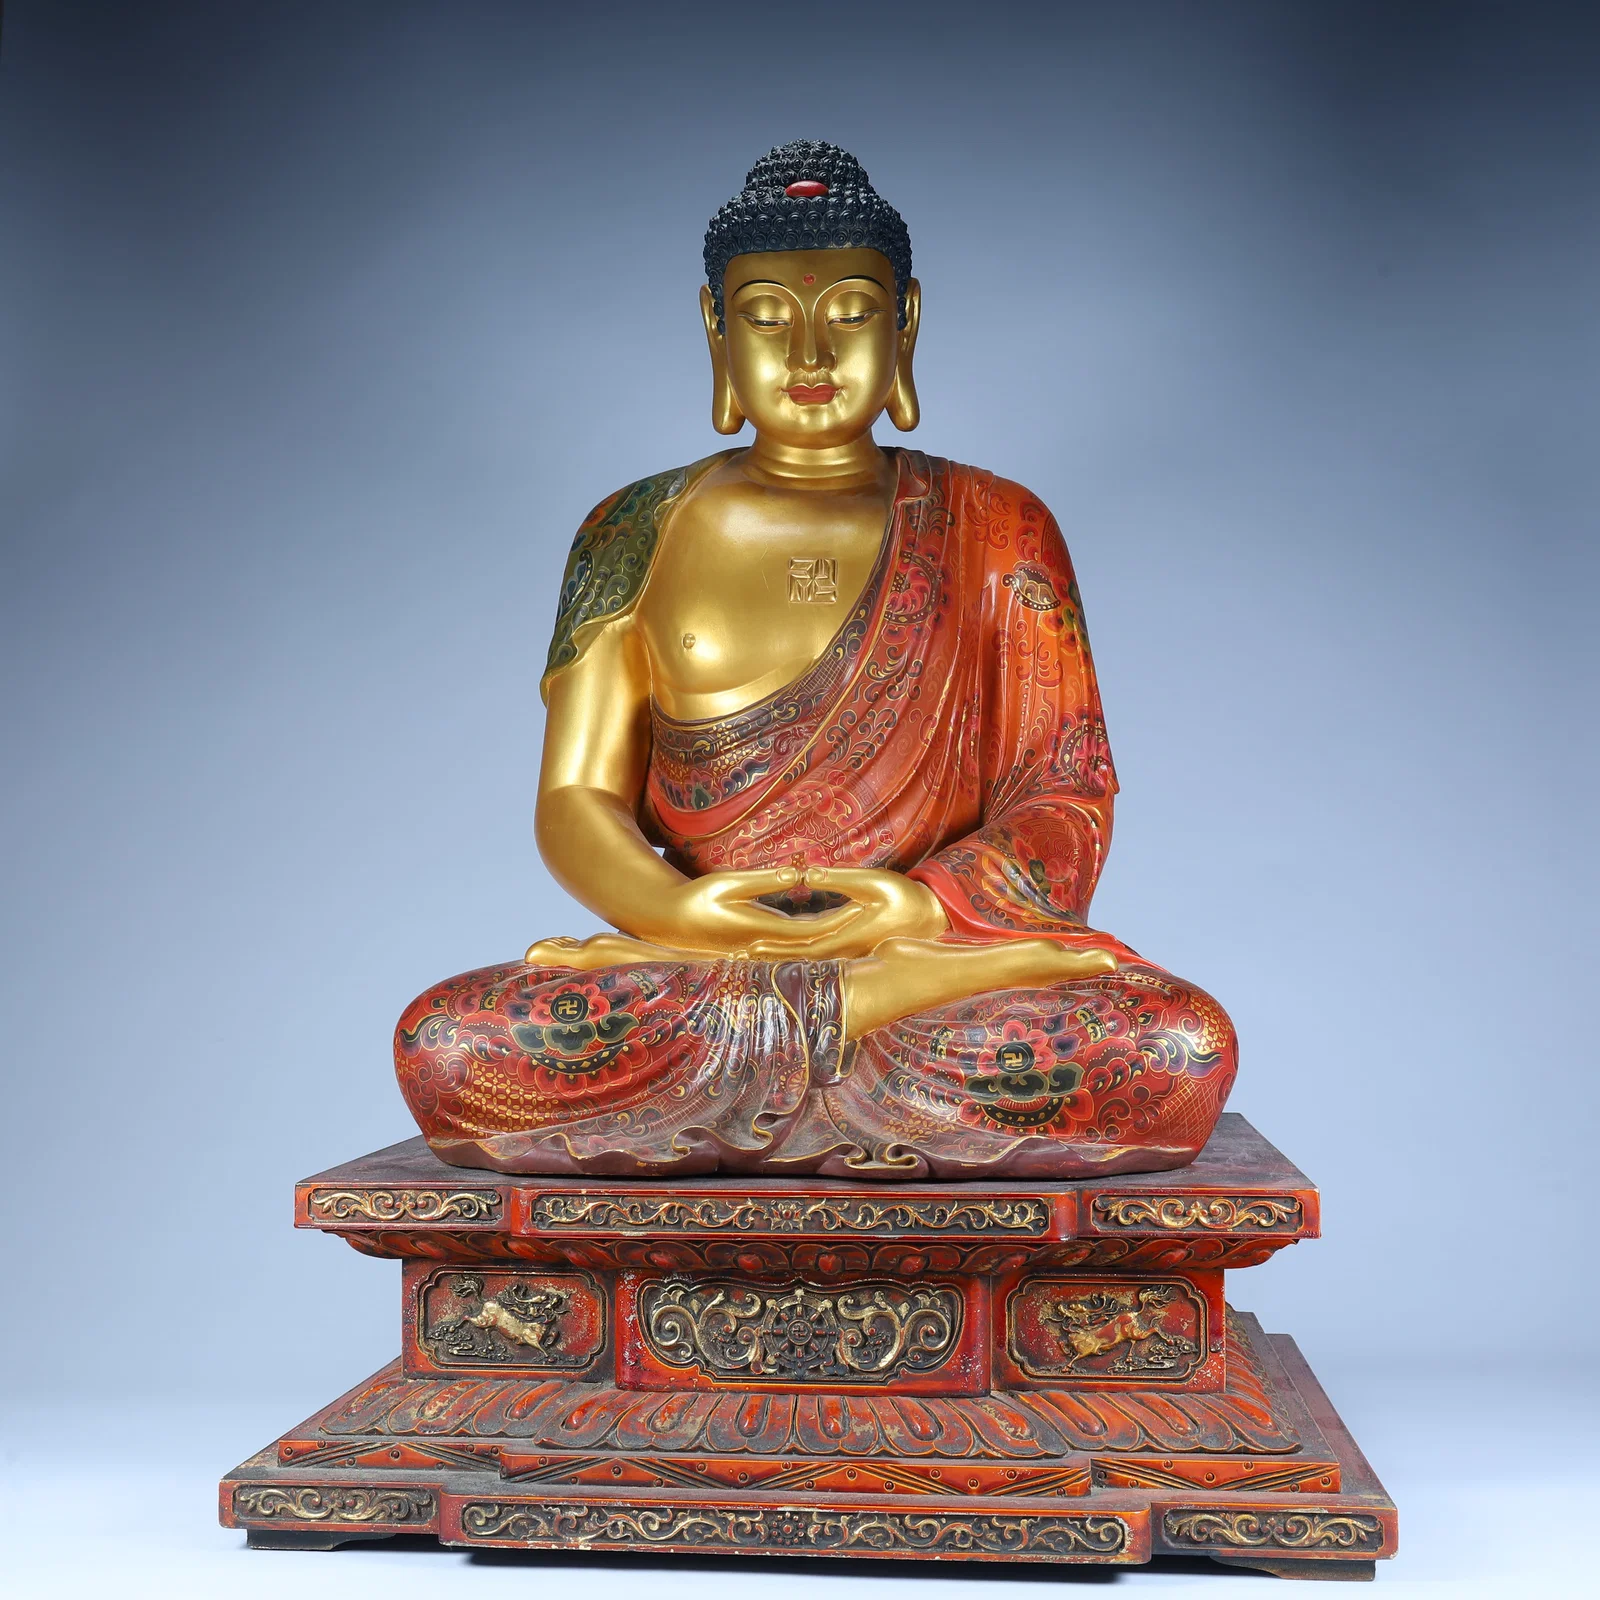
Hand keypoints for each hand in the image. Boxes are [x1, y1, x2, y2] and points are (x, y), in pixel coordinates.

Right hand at [636, 866, 865, 957]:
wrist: (668, 921)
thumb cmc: (696, 897)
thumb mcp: (729, 882)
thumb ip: (765, 880)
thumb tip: (799, 874)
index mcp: (760, 930)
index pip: (810, 929)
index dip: (839, 921)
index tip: (862, 911)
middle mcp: (762, 948)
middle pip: (813, 947)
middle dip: (843, 937)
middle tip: (871, 924)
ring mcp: (758, 954)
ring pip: (803, 955)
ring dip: (831, 947)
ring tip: (860, 935)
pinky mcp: (753, 954)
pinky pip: (790, 955)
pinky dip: (812, 950)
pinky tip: (828, 944)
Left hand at [746, 867, 947, 960]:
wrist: (932, 917)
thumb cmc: (905, 897)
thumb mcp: (874, 882)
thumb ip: (840, 878)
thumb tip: (806, 873)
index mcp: (847, 935)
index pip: (803, 945)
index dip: (776, 945)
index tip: (750, 944)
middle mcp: (845, 949)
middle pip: (801, 957)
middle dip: (772, 956)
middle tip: (742, 956)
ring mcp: (849, 950)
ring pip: (809, 958)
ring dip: (783, 957)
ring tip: (755, 956)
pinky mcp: (853, 946)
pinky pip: (821, 954)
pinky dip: (799, 953)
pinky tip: (785, 951)